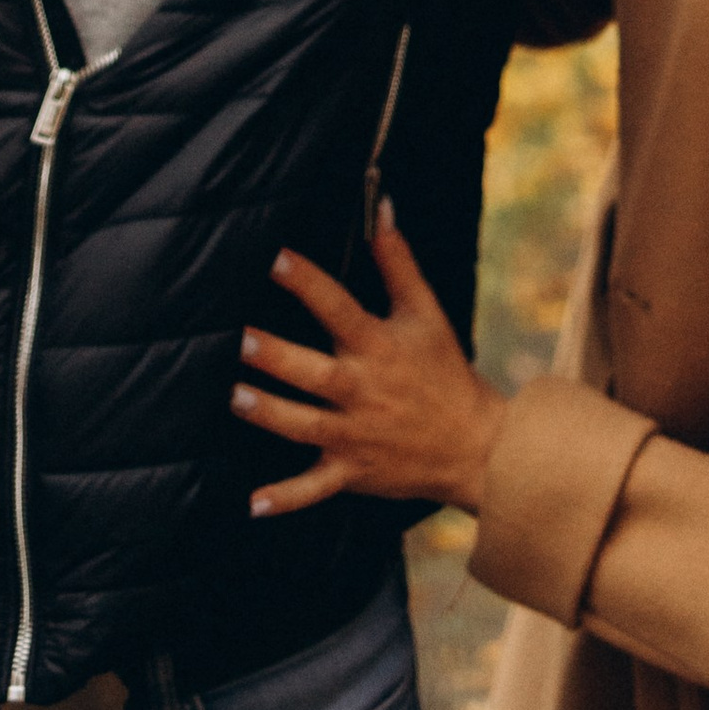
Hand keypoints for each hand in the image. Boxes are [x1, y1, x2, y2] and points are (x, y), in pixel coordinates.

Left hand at [232, 207, 508, 518]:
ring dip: (268, 413)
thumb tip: (381, 206)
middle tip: (238, 339)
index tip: (274, 256)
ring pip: (303, 425)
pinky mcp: (351, 471)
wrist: (475, 445)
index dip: (306, 281)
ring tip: (233, 397)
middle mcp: (363, 391)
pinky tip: (250, 502)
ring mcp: (355, 435)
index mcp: (378, 347)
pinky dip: (284, 498)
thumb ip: (397, 260)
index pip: (337, 308)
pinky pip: (313, 488)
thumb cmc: (444, 371)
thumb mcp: (425, 312)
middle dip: (276, 357)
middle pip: (313, 373)